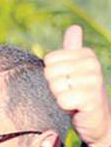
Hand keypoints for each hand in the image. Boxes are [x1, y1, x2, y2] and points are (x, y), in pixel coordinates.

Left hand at [45, 25, 110, 146]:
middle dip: (54, 86)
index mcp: (86, 54)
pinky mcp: (92, 98)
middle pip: (50, 72)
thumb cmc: (80, 92)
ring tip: (71, 99)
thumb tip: (74, 27)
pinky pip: (62, 99)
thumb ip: (73, 48)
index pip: (49, 59)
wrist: (96, 119)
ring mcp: (94, 81)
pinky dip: (64, 106)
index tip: (66, 81)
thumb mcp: (75, 68)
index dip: (52, 74)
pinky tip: (75, 107)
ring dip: (59, 97)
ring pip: (55, 86)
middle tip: (68, 92)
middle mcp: (92, 64)